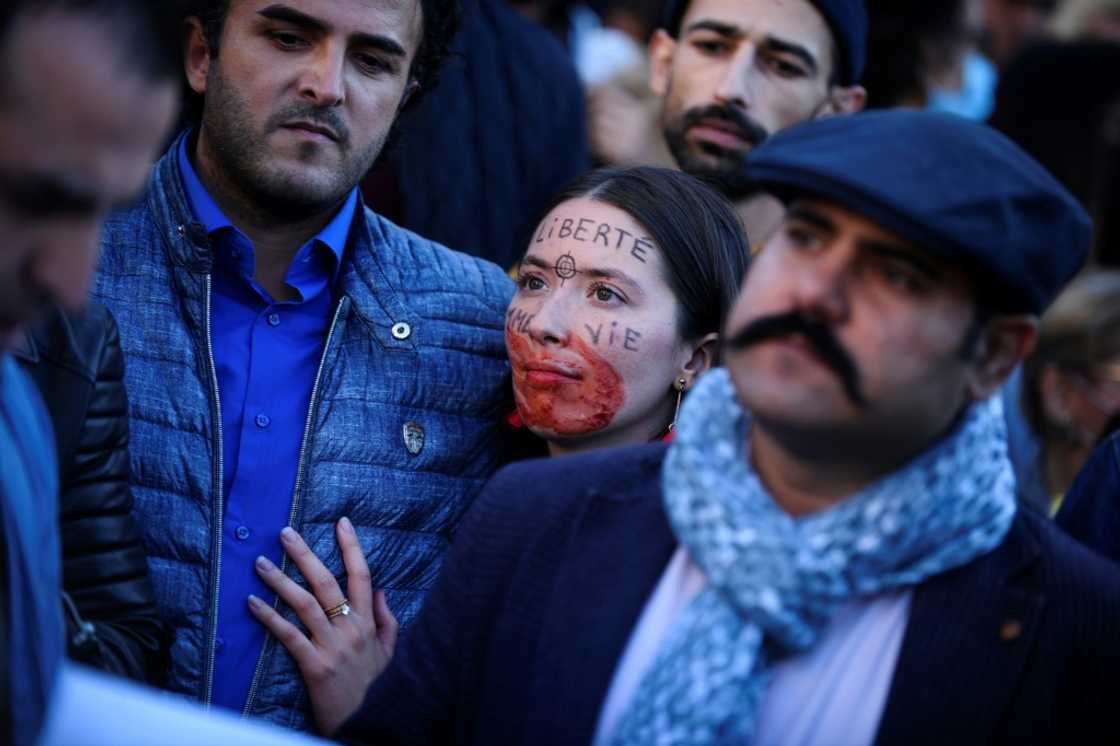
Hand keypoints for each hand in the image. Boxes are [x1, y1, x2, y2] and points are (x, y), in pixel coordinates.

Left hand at [248, 517, 397, 736]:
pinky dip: (270, 617)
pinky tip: (252, 603)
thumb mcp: (389, 652)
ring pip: (305, 604)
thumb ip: (387, 620)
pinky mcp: (315, 666)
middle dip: (305, 554)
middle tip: (284, 533)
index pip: (362, 576)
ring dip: (280, 580)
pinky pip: (289, 636)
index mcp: (369, 623)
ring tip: (260, 563)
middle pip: (328, 582)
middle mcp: (352, 629)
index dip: (352, 547)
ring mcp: (334, 646)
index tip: (341, 522)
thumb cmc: (377, 689)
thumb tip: (380, 591)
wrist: (369, 724)